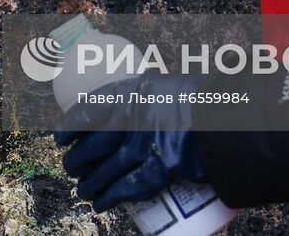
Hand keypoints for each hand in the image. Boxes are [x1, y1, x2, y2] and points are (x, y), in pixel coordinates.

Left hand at [54, 73, 206, 211]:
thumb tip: (143, 85)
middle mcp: (131, 118)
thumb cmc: (201, 97)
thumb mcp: (166, 84)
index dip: (69, 127)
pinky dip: (110, 197)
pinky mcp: (160, 168)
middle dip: (77, 160)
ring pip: (105, 169)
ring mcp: (144, 145)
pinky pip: (127, 187)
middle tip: (71, 169)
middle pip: (92, 144)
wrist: (228, 115)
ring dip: (90, 183)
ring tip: (83, 191)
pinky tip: (100, 204)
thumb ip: (149, 90)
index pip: (88, 110)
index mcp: (131, 92)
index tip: (60, 138)